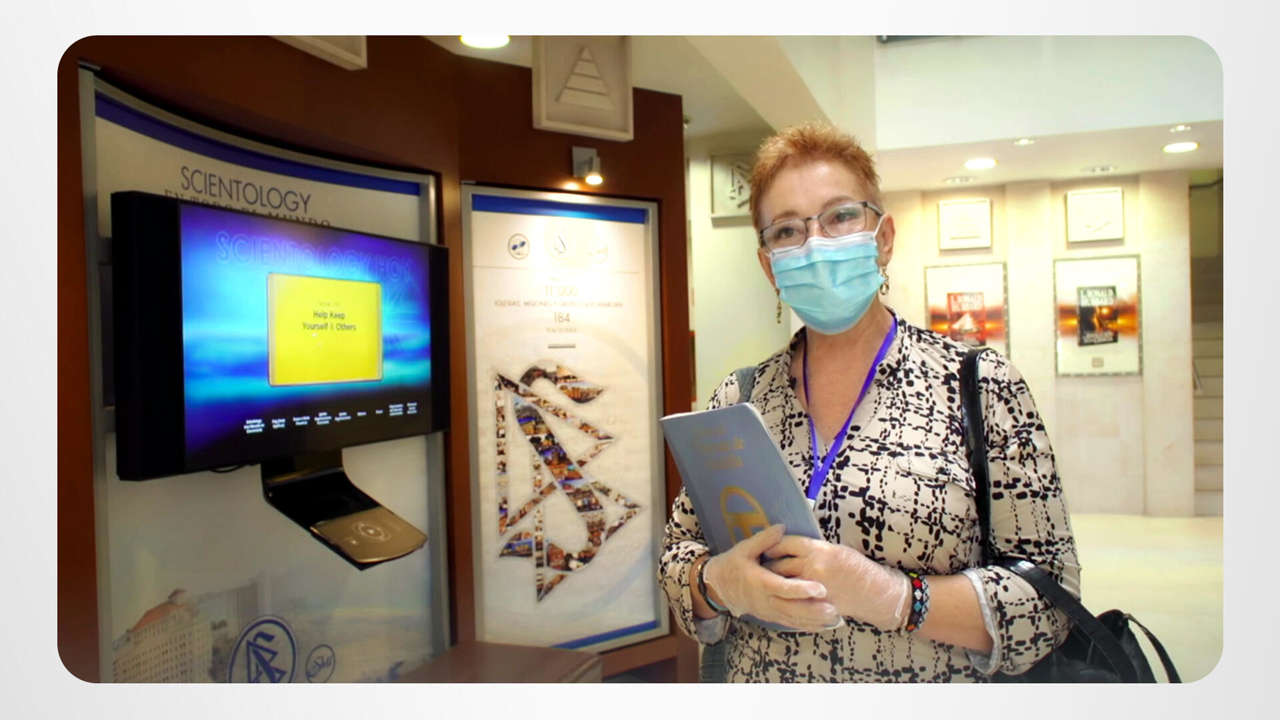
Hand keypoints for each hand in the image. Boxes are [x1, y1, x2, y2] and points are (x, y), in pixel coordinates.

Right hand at [703, 524, 839, 630]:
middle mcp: (765, 600)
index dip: (802, 590)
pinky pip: (790, 623)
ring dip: (813, 620)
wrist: (718, 587)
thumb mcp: (744, 549)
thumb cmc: (732, 565)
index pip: (783, 588)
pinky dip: (806, 626)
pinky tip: (822, 625)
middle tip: (833, 609)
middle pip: (792, 609)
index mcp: (759, 582)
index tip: (820, 588)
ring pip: (793, 619)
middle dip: (813, 610)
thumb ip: (764, 540)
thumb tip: (781, 528)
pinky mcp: (771, 617)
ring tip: (834, 618)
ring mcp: (768, 611)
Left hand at [764, 535, 908, 631]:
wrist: (873, 590)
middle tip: (762, 567)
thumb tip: (789, 547)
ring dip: (772, 583)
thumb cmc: (855, 567)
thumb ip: (811, 548)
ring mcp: (812, 587)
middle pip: (778, 564)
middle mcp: (812, 566)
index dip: (773, 546)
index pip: (785, 544)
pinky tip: (779, 597)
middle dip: (768, 566)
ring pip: (782, 584)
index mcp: (817, 549)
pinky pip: (792, 600)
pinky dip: (783, 598)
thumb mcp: (834, 549)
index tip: (767, 548)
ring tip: (767, 582)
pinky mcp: (813, 603)